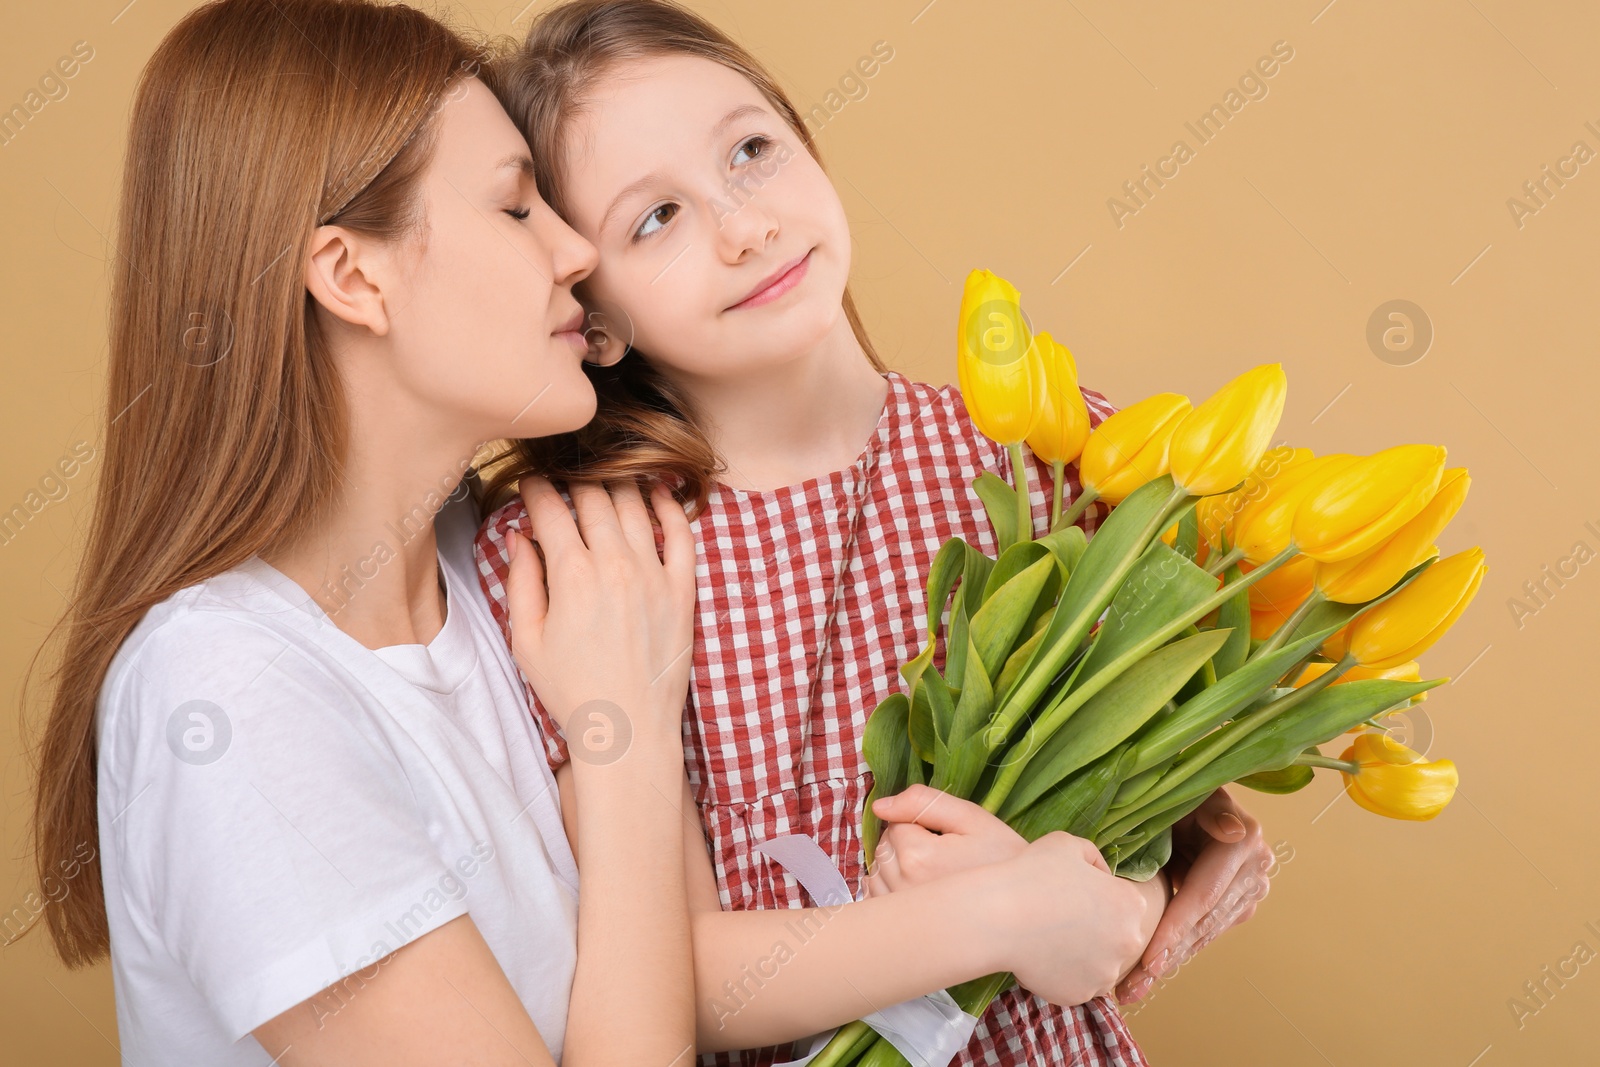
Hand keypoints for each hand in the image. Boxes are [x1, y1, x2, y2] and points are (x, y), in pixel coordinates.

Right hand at [504, 475, 695, 754]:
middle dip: (573, 481)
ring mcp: (654, 574)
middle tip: (565, 481)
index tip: (530, 483)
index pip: (551, 509)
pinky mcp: (683, 588)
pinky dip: (669, 504)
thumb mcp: (527, 640)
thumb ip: (521, 581)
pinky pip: (682, 532)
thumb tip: (518, 535)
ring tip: (604, 480)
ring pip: (635, 504)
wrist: (627, 728)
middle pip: (593, 497)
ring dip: (616, 483)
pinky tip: (657, 491)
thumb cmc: (572, 690)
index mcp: (572, 575)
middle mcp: (615, 565)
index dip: (536, 489)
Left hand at [862, 784, 1026, 897]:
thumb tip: (880, 806)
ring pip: (876, 872)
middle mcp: (903, 887)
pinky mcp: (903, 928)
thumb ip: (924, 802)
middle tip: (941, 854)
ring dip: (894, 866)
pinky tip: (918, 890)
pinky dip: (888, 889)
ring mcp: (901, 911)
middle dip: (904, 844)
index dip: (917, 825)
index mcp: (918, 856)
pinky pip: (876, 897)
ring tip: (932, 873)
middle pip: (883, 849)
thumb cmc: (1002, 860)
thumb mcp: (972, 820)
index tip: (944, 837)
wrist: (1023, 909)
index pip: (894, 826)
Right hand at [989, 832, 1148, 1007]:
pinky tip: (1040, 956)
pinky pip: (1075, 985)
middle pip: (1115, 937)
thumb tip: (1101, 875)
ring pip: (1098, 964)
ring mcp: (1106, 973)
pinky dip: (1061, 975)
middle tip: (1060, 919)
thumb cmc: (1032, 873)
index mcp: (1132, 904)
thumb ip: (1093, 857)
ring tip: (1048, 939)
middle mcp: (1128, 942)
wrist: (998, 915)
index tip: (1071, 895)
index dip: (1095, 897)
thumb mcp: (1067, 844)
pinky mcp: (1080, 995)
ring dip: (1080, 955)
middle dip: (1094, 930)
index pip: (1122, 904)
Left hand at [1115, 787, 1272, 1003]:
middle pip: (1205, 922)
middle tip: (1133, 985)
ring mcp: (1250, 888)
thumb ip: (1209, 812)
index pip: (1203, 896)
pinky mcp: (1240, 902)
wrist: (1192, 797)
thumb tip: (1233, 832)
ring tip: (1135, 988)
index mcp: (1244, 840)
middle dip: (1168, 955)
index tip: (1149, 959)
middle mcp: (1255, 868)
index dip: (1175, 928)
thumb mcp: (1189, 794)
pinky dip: (1179, 949)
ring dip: (1171, 961)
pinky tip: (1152, 973)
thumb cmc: (1180, 792)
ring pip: (1206, 933)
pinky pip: (1207, 931)